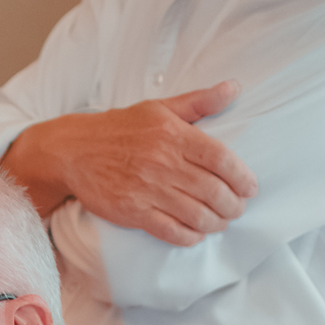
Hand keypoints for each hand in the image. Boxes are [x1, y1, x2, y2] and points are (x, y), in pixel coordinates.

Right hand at [1, 82, 256, 245]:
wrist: (74, 152)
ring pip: (195, 214)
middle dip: (232, 205)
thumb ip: (198, 102)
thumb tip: (233, 88)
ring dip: (215, 222)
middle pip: (212, 191)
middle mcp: (163, 163)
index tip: (250, 187)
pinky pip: (170, 231)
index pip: (220, 159)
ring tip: (221, 222)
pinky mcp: (133, 212)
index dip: (241, 177)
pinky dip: (189, 236)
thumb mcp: (159, 108)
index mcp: (174, 135)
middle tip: (237, 209)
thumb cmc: (119, 129)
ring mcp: (148, 190)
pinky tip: (196, 234)